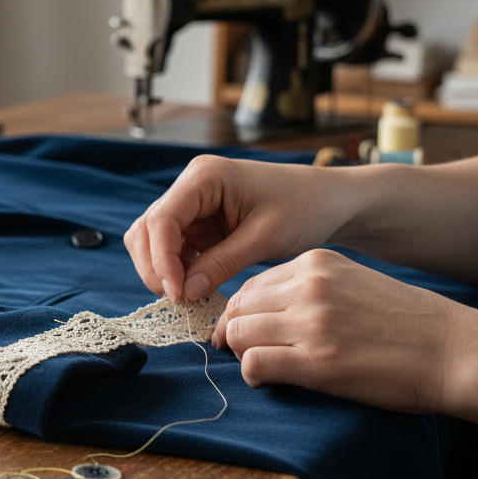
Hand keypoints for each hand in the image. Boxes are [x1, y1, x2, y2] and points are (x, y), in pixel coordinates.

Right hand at [125, 155, 352, 303]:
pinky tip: (195, 289)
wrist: (330, 201)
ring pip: (153, 241)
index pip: (162, 220)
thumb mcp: (265, 237)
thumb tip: (183, 293)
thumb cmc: (305, 208)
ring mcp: (192, 205)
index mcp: (204, 177)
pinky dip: (177, 271)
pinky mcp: (200, 224)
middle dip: (155, 267)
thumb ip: (221, 264)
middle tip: (177, 301)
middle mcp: (190, 186)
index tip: (176, 294)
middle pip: (147, 230)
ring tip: (185, 297)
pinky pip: (174, 250)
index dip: (161, 259)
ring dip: (162, 270)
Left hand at [213, 248, 477, 413]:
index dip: (241, 311)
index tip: (245, 331)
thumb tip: (269, 311)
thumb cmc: (410, 325)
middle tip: (243, 353)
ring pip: (238, 332)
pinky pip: (254, 363)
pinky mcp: (316, 361)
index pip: (251, 284)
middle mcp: (309, 287)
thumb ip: (313, 289)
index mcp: (317, 263)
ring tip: (260, 366)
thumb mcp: (356, 284)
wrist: (456, 351)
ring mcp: (312, 322)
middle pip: (238, 307)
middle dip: (234, 332)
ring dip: (241, 353)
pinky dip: (253, 374)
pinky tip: (269, 380)